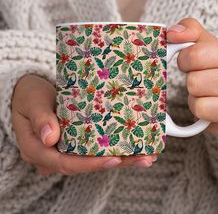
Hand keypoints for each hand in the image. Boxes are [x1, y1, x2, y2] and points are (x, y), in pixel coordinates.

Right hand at [12, 75, 156, 174]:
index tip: (114, 159)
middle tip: (144, 158)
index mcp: (39, 150)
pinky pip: (94, 149)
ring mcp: (66, 149)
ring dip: (121, 158)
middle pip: (87, 164)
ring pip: (94, 158)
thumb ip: (40, 119)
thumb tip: (51, 138)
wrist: (31, 94)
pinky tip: (133, 147)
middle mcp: (54, 155)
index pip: (67, 163)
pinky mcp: (75, 142)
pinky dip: (114, 148)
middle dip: (116, 162)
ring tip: (146, 155)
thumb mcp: (32, 103)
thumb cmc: (29, 96)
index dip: (91, 164)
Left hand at [167, 18, 217, 138]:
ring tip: (210, 94)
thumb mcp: (212, 43)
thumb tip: (172, 33)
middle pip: (195, 83)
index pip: (197, 56)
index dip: (185, 59)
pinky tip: (217, 107)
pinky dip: (206, 117)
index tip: (189, 61)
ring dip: (198, 100)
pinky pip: (207, 125)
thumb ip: (192, 32)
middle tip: (204, 78)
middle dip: (193, 81)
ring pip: (200, 107)